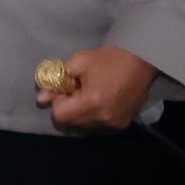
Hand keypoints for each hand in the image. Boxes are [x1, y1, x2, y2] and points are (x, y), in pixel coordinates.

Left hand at [40, 44, 157, 131]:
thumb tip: (41, 99)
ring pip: (85, 126)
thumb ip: (58, 80)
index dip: (57, 102)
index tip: (65, 89)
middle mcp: (103, 118)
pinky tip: (102, 100)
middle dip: (68, 108)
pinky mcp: (123, 124)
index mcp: (91, 103)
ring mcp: (114, 124)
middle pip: (71, 123)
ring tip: (91, 94)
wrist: (142, 61)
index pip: (60, 116)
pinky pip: (99, 125)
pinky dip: (94, 115)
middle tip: (77, 90)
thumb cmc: (109, 58)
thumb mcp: (79, 61)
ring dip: (81, 113)